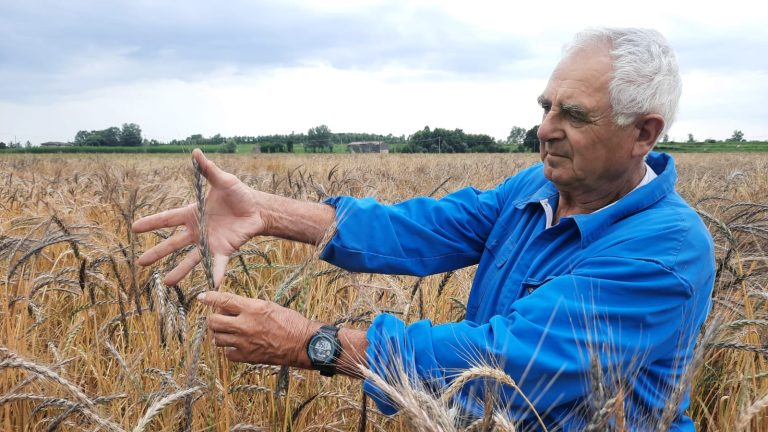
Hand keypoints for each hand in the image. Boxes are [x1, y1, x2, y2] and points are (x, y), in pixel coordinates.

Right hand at [132, 149, 264, 286]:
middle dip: (157, 253)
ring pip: (191, 259)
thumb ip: (208, 170)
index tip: (134, 228)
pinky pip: (217, 265)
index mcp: (193, 213)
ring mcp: (209, 242)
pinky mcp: (223, 250)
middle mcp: (197, 230)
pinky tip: (211, 287)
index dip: (151, 223)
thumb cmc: (239, 193)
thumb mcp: (223, 180)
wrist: (257, 208)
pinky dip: (214, 275)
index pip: (167, 219)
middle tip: (141, 263)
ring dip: (179, 271)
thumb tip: (196, 152)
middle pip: (173, 243)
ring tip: (167, 283)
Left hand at [198, 291, 318, 366]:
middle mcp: (245, 325)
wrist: (301, 343)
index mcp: (252, 308)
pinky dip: (229, 348)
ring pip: (217, 338)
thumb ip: (248, 306)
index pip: (223, 300)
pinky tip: (236, 345)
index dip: (209, 297)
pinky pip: (227, 353)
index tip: (202, 297)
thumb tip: (229, 306)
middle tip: (219, 317)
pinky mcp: (247, 356)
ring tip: (228, 332)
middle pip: (214, 321)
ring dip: (219, 334)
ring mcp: (244, 342)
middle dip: (213, 318)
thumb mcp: (269, 306)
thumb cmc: (289, 321)